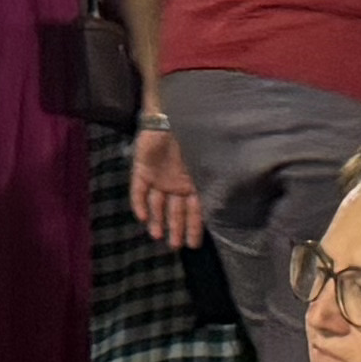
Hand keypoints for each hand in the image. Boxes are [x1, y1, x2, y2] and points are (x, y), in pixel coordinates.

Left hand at [129, 110, 204, 247]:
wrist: (172, 115)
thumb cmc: (196, 138)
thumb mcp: (207, 163)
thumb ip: (211, 183)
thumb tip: (222, 207)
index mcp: (194, 181)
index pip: (195, 210)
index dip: (194, 227)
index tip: (194, 245)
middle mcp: (176, 182)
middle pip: (175, 210)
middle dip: (176, 229)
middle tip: (175, 246)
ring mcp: (158, 176)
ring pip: (157, 204)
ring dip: (157, 220)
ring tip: (158, 237)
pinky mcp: (141, 170)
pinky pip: (138, 190)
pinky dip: (139, 204)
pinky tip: (142, 218)